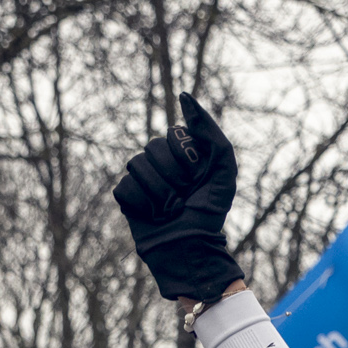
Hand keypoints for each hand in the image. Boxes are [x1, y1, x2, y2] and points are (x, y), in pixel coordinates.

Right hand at [113, 92, 245, 303]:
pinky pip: (124, 188)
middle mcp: (161, 162)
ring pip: (136, 166)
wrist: (190, 250)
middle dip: (172, 177)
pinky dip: (142, 205)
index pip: (172, 134)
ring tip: (170, 210)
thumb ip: (209, 132)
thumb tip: (184, 97)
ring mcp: (142, 179)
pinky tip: (154, 216)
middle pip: (151, 148)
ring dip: (158, 193)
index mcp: (184, 152)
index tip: (198, 178)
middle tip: (183, 198)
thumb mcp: (223, 170)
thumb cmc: (210, 212)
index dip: (185, 157)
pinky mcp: (127, 198)